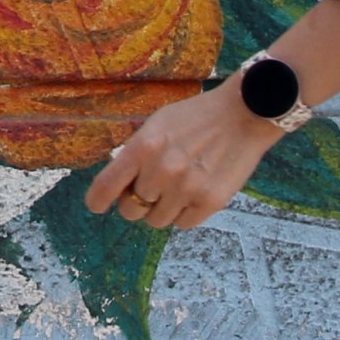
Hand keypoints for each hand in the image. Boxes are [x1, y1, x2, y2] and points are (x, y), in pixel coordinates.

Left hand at [84, 83, 280, 233]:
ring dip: (162, 209)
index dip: (97, 200)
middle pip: (132, 209)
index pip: (107, 185)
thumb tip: (117, 182)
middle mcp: (161, 170)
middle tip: (148, 191)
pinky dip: (184, 213)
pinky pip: (184, 224)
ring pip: (157, 220)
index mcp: (143, 147)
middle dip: (136, 202)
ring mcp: (187, 189)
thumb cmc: (195, 117)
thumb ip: (136, 153)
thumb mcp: (156, 124)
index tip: (96, 205)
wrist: (243, 115)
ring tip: (176, 189)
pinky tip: (193, 194)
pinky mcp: (211, 202)